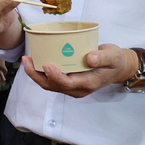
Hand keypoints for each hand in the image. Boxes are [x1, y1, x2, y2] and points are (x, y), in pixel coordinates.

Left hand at [22, 44, 136, 97]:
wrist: (118, 68)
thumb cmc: (116, 60)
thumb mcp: (113, 56)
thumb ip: (102, 57)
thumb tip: (89, 58)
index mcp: (88, 83)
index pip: (67, 83)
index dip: (55, 76)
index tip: (46, 65)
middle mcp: (77, 88)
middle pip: (53, 86)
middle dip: (37, 75)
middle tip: (27, 60)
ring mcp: (72, 87)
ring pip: (49, 84)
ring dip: (36, 74)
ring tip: (26, 60)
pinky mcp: (68, 81)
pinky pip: (51, 80)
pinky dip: (41, 72)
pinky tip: (35, 60)